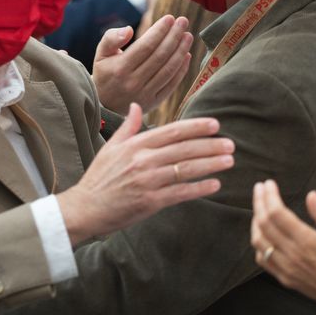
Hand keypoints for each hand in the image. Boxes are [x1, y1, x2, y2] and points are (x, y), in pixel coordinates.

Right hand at [58, 102, 232, 243]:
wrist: (85, 208)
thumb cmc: (99, 178)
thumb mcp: (111, 148)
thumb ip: (128, 127)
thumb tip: (137, 106)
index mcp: (135, 145)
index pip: (172, 132)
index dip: (196, 127)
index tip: (215, 125)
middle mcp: (142, 160)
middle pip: (183, 149)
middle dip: (210, 145)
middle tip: (230, 144)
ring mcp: (147, 181)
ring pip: (185, 169)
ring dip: (210, 164)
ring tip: (229, 161)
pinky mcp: (150, 202)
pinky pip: (180, 193)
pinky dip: (198, 188)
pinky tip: (214, 185)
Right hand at [93, 15, 192, 114]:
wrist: (105, 107)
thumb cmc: (105, 74)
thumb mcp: (101, 55)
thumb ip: (111, 38)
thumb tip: (129, 29)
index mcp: (120, 68)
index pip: (145, 46)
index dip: (159, 31)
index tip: (169, 18)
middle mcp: (133, 82)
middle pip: (160, 56)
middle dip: (174, 36)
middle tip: (183, 22)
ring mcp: (145, 94)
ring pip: (168, 69)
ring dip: (181, 51)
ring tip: (188, 36)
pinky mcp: (154, 102)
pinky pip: (171, 84)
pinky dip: (181, 70)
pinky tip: (186, 55)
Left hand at [251, 180, 315, 314]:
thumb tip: (311, 195)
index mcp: (305, 240)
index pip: (277, 213)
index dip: (269, 196)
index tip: (268, 184)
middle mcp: (291, 254)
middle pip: (264, 223)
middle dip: (259, 203)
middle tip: (259, 189)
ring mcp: (285, 267)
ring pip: (258, 241)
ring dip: (255, 222)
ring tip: (259, 208)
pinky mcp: (284, 277)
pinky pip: (262, 258)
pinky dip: (258, 243)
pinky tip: (263, 234)